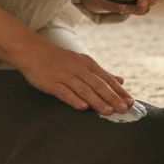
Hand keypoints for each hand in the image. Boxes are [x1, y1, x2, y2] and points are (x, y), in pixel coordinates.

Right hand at [14, 40, 133, 115]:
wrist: (32, 51)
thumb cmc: (59, 59)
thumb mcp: (82, 62)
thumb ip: (101, 74)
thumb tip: (120, 81)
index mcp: (87, 64)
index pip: (107, 79)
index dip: (119, 91)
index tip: (131, 102)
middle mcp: (78, 69)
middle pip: (98, 85)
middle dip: (112, 98)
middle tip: (124, 110)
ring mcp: (64, 76)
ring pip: (84, 90)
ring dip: (97, 101)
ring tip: (108, 112)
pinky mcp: (51, 83)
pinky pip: (64, 92)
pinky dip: (74, 99)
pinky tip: (82, 107)